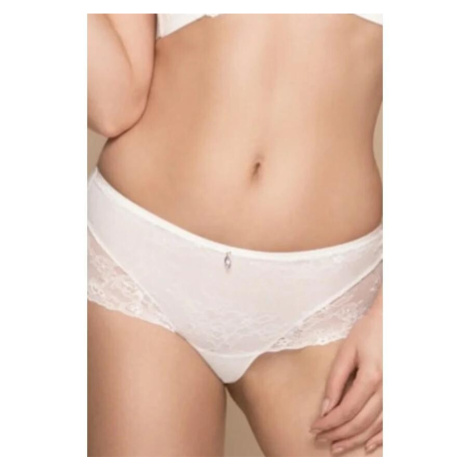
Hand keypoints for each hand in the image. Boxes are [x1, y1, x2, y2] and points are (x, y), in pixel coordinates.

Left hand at [310, 285, 382, 454]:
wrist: (392, 322)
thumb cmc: (367, 333)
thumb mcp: (346, 352)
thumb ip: (335, 380)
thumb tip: (325, 407)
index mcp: (371, 377)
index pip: (346, 410)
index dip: (329, 422)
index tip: (315, 427)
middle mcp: (387, 390)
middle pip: (360, 422)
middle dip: (339, 434)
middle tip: (322, 438)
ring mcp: (396, 395)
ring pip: (374, 427)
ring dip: (355, 439)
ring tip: (338, 446)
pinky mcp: (400, 395)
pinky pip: (390, 423)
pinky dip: (379, 437)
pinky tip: (367, 446)